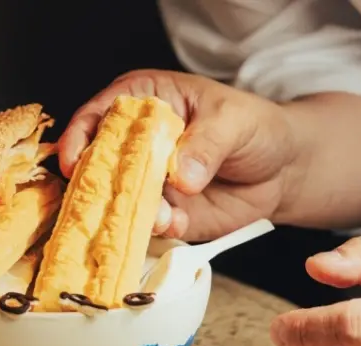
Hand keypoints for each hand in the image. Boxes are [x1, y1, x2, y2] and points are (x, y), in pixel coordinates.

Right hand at [58, 69, 295, 240]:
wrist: (284, 169)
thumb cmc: (254, 126)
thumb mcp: (233, 121)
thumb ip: (207, 143)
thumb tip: (182, 176)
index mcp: (143, 102)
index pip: (98, 115)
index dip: (81, 138)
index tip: (77, 163)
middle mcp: (136, 144)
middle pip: (98, 164)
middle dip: (100, 184)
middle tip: (113, 198)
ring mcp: (148, 182)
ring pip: (119, 201)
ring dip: (129, 212)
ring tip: (159, 215)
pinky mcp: (165, 214)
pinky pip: (149, 225)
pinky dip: (157, 228)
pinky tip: (175, 223)